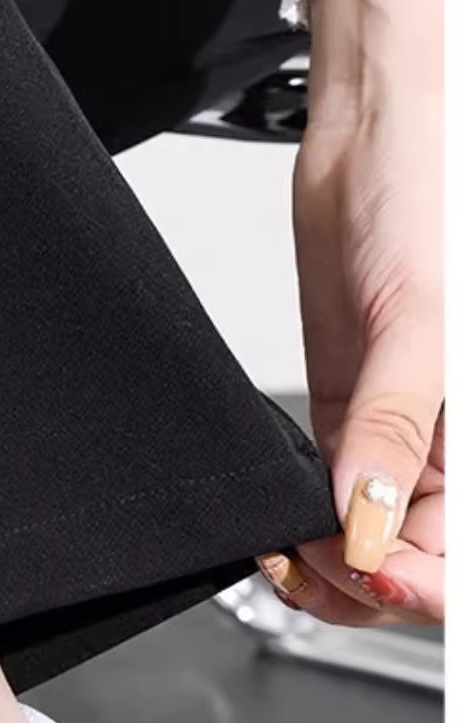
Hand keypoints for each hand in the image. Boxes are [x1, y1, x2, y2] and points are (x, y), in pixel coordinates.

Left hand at [278, 0, 444, 625]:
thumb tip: (365, 521)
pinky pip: (330, 488)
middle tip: (310, 558)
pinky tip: (278, 517)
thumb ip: (394, 425)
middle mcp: (452, 444)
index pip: (463, 552)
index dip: (424, 585)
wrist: (374, 137)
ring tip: (286, 546)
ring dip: (327, 560)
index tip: (369, 573)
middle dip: (366, 580)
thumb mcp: (419, 320)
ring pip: (369, 537)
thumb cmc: (430, 203)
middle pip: (417, 558)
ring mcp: (399, 430)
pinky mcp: (349, 408)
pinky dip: (302, 516)